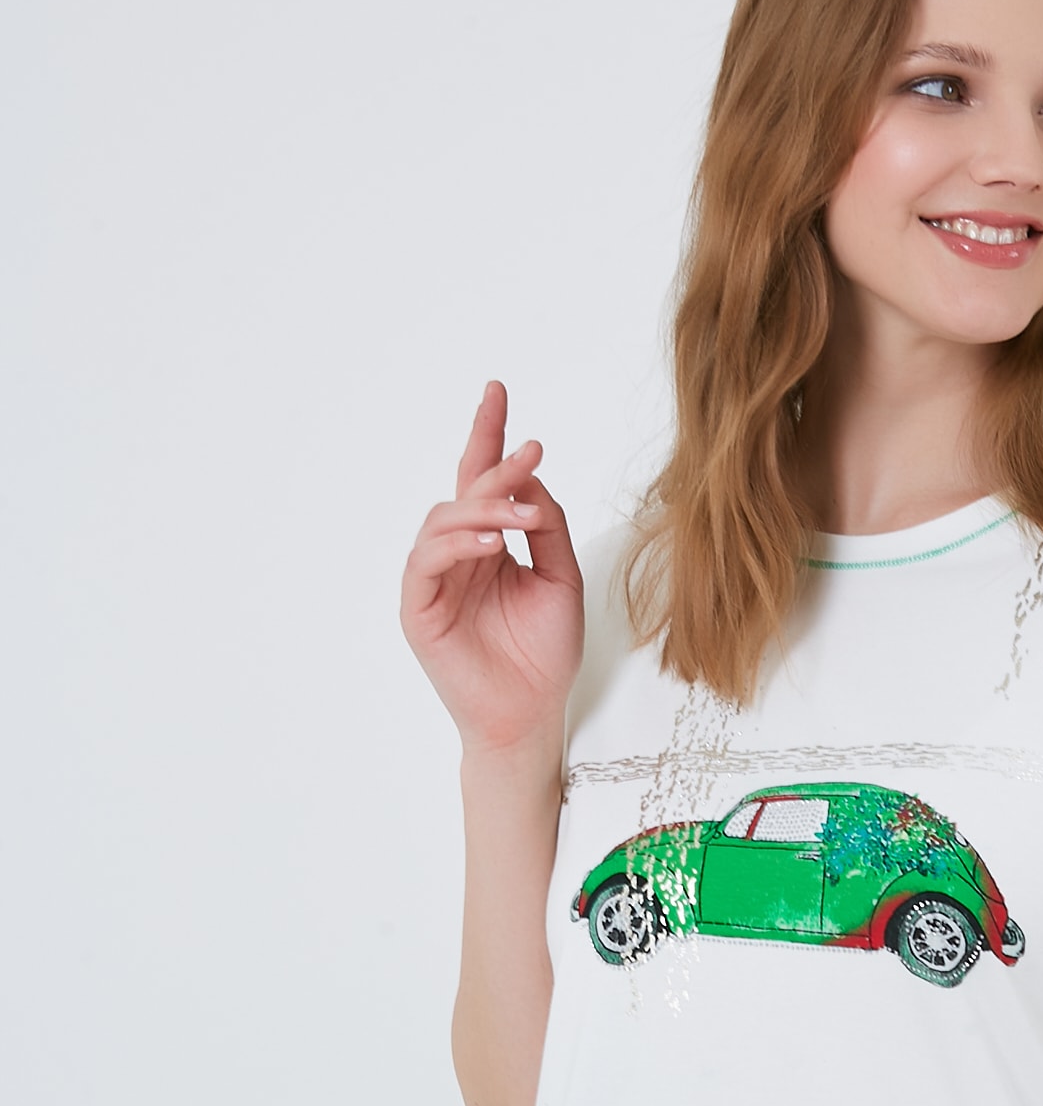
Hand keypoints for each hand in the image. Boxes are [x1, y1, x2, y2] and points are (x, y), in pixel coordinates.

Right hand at [400, 380, 584, 755]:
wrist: (531, 715)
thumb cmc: (544, 654)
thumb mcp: (561, 579)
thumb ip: (549, 527)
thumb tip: (530, 478)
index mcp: (489, 545)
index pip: (483, 479)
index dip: (488, 435)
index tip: (497, 389)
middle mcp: (458, 555)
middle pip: (463, 490)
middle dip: (494, 466)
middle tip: (530, 451)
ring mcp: (435, 581)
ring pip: (443, 520)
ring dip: (482, 508)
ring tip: (521, 514)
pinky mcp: (419, 610)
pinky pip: (426, 562)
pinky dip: (456, 544)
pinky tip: (489, 543)